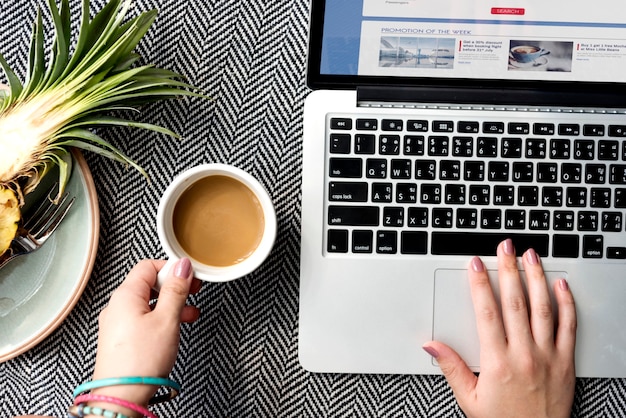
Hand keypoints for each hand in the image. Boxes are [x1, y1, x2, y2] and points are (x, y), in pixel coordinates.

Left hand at [90, 259, 201, 408]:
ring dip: (170, 305)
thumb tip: (181, 266)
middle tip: (192, 293)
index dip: (171, 268)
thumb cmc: (139, 361)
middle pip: (148, 283)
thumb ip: (176, 290)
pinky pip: (143, 319)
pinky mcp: (121, 339)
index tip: (189, 277)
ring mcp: (117, 323)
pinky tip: (173, 329)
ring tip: (188, 314)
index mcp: (125, 295)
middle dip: (173, 287)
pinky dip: (160, 319)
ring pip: (147, 302)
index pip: (149, 266)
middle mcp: (117, 306)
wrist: (122, 395)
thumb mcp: (167, 319)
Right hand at [423, 239, 576, 417]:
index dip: (479, 284)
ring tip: (530, 256)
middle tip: (504, 247)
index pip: (486, 312)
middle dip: (508, 270)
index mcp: (497, 362)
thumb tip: (432, 344)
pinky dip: (566, 303)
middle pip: (515, 303)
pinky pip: (569, 327)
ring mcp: (548, 356)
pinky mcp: (566, 362)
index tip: (475, 264)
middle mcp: (524, 355)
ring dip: (536, 278)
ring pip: (543, 309)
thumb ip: (451, 368)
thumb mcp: (469, 400)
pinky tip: (560, 285)